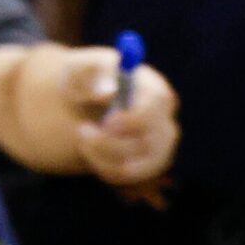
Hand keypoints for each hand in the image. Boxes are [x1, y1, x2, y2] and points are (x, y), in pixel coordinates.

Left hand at [64, 48, 178, 188]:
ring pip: (133, 165)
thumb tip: (109, 91)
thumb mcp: (80, 68)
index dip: (133, 120)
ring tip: (82, 135)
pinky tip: (88, 148)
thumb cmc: (86, 80)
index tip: (106, 122)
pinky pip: (124, 175)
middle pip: (147, 143)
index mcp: (155, 91)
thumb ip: (91, 72)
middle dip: (109, 141)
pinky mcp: (146, 167)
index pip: (157, 109)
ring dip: (99, 153)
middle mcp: (165, 123)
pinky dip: (100, 165)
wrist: (86, 102)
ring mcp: (160, 149)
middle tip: (81, 130)